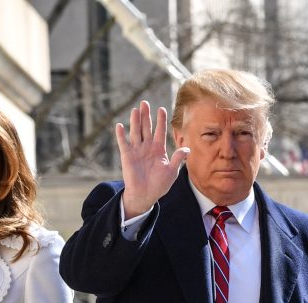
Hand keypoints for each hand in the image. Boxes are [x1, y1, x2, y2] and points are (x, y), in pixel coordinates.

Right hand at [116, 101, 189, 218]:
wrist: (146, 195)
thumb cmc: (159, 185)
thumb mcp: (171, 172)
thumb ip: (177, 159)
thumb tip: (187, 148)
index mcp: (158, 149)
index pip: (159, 131)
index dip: (160, 120)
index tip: (161, 109)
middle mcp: (147, 147)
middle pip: (146, 128)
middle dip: (146, 116)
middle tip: (145, 103)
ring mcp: (137, 151)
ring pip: (136, 132)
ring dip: (135, 121)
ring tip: (135, 109)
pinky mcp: (127, 156)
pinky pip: (123, 143)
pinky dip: (121, 135)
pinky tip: (119, 126)